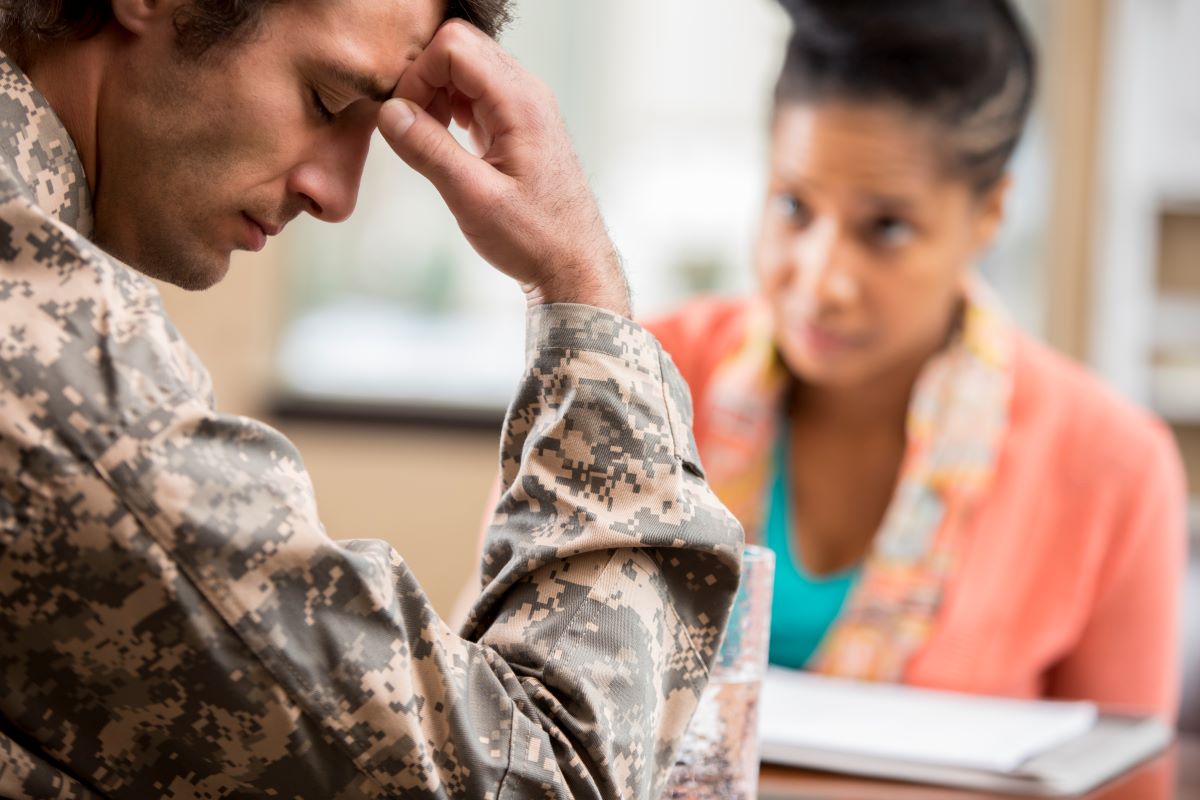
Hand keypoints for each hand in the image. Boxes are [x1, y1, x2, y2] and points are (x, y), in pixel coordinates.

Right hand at [378, 21, 630, 316]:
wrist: (574, 266)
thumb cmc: (534, 239)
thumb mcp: (473, 198)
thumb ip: (429, 150)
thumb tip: (388, 112)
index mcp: (521, 103)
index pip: (454, 47)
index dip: (419, 74)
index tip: (404, 118)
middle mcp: (528, 94)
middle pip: (461, 49)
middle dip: (425, 79)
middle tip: (412, 127)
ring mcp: (527, 108)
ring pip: (468, 70)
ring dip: (437, 94)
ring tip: (427, 139)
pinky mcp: (521, 126)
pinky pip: (479, 95)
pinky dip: (453, 109)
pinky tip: (447, 145)